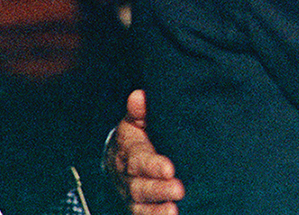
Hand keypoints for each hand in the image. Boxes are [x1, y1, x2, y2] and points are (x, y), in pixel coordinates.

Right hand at [107, 89, 183, 213]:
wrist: (119, 156)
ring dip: (156, 210)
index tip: (170, 169)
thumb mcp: (136, 120)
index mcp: (129, 151)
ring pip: (140, 205)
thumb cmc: (136, 135)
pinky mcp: (138, 206)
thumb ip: (139, 110)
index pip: (140, 160)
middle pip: (139, 186)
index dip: (153, 166)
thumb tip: (139, 96)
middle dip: (159, 189)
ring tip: (173, 211)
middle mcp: (127, 176)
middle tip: (178, 190)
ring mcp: (131, 193)